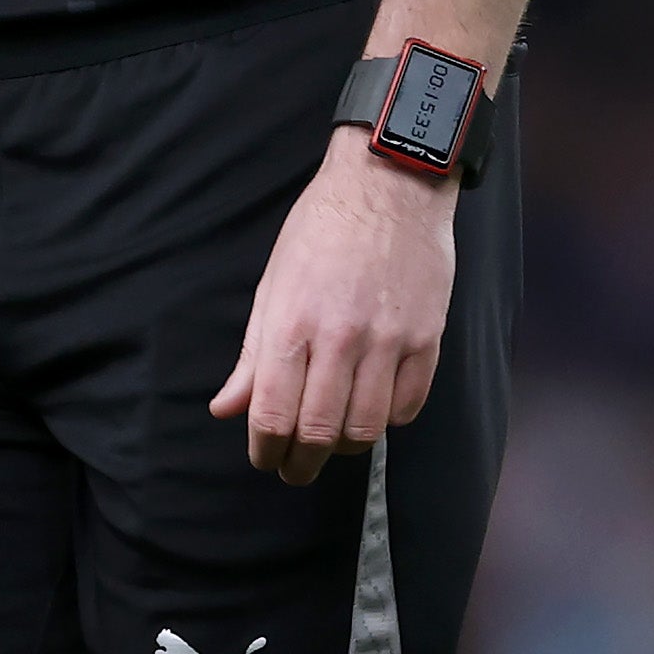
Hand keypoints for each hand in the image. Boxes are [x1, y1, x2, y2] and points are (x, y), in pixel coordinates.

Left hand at [210, 132, 454, 481]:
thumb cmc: (322, 230)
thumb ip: (253, 354)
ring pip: (367, 429)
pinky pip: (408, 407)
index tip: (265, 458)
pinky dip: (388, 419)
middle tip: (295, 469)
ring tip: (333, 440)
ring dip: (345, 446)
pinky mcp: (427, 338)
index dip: (266, 451)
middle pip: (319, 433)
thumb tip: (226, 409)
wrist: (390, 184)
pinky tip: (373, 407)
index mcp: (293, 322)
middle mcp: (340, 337)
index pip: (274, 415)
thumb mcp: (274, 284)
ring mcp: (389, 340)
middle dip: (301, 464)